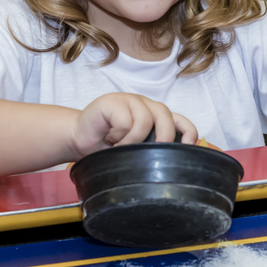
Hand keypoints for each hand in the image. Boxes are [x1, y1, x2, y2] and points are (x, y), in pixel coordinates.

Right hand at [70, 93, 198, 157]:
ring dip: (131, 140)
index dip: (188, 133)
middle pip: (165, 116)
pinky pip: (125, 121)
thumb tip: (171, 165)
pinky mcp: (113, 101)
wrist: (78, 138)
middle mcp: (146, 106)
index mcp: (155, 117)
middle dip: (163, 137)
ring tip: (119, 146)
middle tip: (149, 153)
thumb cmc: (107, 146)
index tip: (187, 147)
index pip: (181, 120)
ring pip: (144, 120)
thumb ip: (151, 149)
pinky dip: (118, 135)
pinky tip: (109, 137)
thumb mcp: (134, 149)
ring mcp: (130, 101)